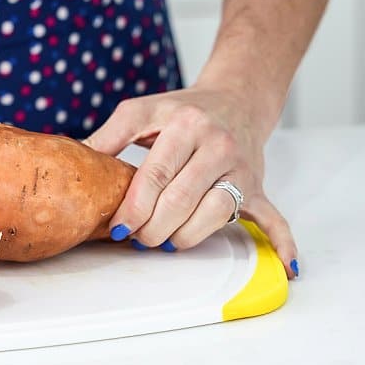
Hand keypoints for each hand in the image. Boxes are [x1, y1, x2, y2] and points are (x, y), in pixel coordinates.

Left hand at [85, 85, 298, 278]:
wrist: (236, 98)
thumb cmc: (182, 110)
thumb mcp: (141, 110)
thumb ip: (110, 134)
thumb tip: (76, 158)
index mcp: (186, 125)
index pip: (156, 174)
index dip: (134, 206)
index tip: (118, 227)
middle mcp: (218, 146)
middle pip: (181, 201)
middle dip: (153, 228)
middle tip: (136, 238)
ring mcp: (242, 169)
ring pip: (214, 216)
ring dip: (185, 238)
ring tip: (165, 240)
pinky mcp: (258, 187)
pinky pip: (273, 218)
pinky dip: (281, 243)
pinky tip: (288, 266)